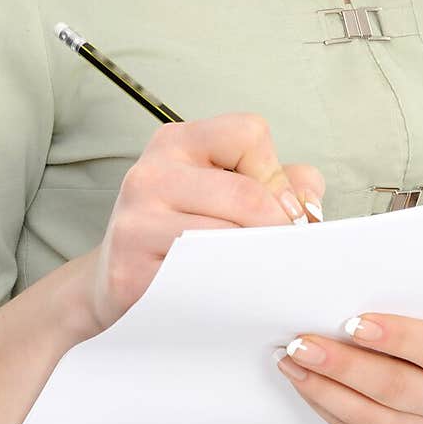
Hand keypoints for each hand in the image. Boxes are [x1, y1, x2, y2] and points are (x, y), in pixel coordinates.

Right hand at [82, 112, 324, 333]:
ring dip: (257, 261)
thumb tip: (308, 200)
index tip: (280, 207)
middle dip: (278, 228)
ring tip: (259, 270)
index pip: (249, 134)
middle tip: (286, 251)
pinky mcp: (130, 272)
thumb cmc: (184, 228)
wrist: (114, 280)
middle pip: (247, 195)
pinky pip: (201, 279)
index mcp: (177, 141)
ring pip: (228, 240)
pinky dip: (228, 287)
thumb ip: (281, 182)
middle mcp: (151, 173)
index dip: (276, 174)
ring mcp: (136, 223)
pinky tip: (229, 289)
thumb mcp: (226, 187)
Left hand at [274, 304, 422, 423]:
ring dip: (325, 390)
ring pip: (372, 419)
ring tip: (293, 364)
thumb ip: (398, 307)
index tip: (352, 322)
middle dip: (343, 365)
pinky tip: (307, 386)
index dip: (396, 335)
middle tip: (302, 343)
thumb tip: (340, 301)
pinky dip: (329, 410)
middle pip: (397, 388)